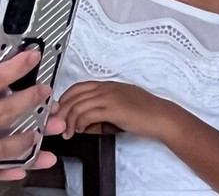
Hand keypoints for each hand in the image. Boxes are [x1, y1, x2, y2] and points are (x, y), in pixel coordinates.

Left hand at [56, 80, 175, 138]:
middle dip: (61, 111)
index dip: (64, 99)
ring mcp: (108, 97)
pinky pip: (88, 114)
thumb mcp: (118, 106)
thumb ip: (100, 110)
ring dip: (69, 121)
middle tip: (56, 123)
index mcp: (105, 85)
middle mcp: (104, 88)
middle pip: (73, 96)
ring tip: (68, 132)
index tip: (59, 110)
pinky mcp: (113, 109)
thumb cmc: (144, 112)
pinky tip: (80, 131)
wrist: (162, 116)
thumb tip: (83, 123)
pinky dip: (79, 124)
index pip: (76, 88)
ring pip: (78, 106)